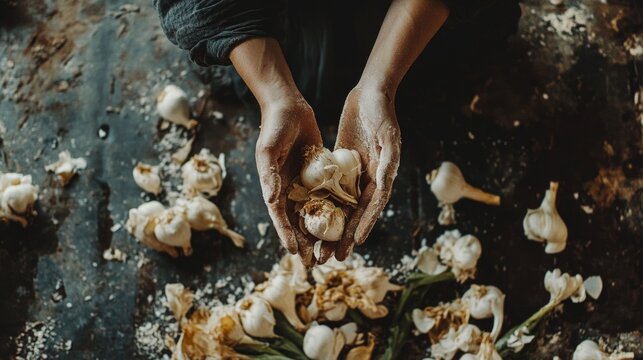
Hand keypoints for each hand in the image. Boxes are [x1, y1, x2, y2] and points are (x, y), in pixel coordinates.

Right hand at [256, 99, 321, 265]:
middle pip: (298, 221)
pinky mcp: (319, 174)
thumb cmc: (274, 127)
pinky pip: (327, 195)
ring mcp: (305, 182)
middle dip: (305, 242)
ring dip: (321, 231)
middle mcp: (288, 189)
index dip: (287, 235)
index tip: (295, 253)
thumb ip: (269, 176)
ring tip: (330, 251)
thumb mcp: (269, 151)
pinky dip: (333, 209)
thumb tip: (272, 201)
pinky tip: (345, 223)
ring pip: (315, 212)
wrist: (289, 107)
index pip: (280, 217)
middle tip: (315, 263)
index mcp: (273, 187)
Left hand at [319, 86, 400, 261]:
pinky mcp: (340, 165)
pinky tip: (309, 219)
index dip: (363, 226)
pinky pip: (330, 189)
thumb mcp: (388, 138)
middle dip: (343, 236)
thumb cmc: (382, 114)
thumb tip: (384, 186)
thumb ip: (387, 163)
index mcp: (382, 177)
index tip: (354, 245)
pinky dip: (322, 205)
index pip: (371, 207)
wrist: (370, 93)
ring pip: (340, 206)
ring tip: (318, 247)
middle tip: (330, 258)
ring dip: (330, 227)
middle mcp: (368, 180)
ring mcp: (354, 173)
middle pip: (354, 213)